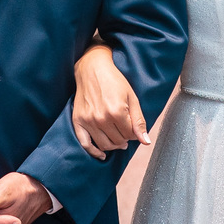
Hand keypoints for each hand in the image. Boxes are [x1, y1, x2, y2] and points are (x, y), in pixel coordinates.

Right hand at [73, 44, 148, 159]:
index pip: (129, 135)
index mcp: (117, 111)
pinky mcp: (78, 121)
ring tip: (117, 140)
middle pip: (117, 141)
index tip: (132, 127)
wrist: (92, 69)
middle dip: (124, 139)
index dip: (133, 133)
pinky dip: (94, 152)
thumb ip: (138, 121)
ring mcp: (88, 120)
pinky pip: (85, 144)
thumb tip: (145, 142)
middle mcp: (101, 118)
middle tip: (125, 132)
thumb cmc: (114, 81)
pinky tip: (102, 154)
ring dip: (113, 146)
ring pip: (104, 145)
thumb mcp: (131, 97)